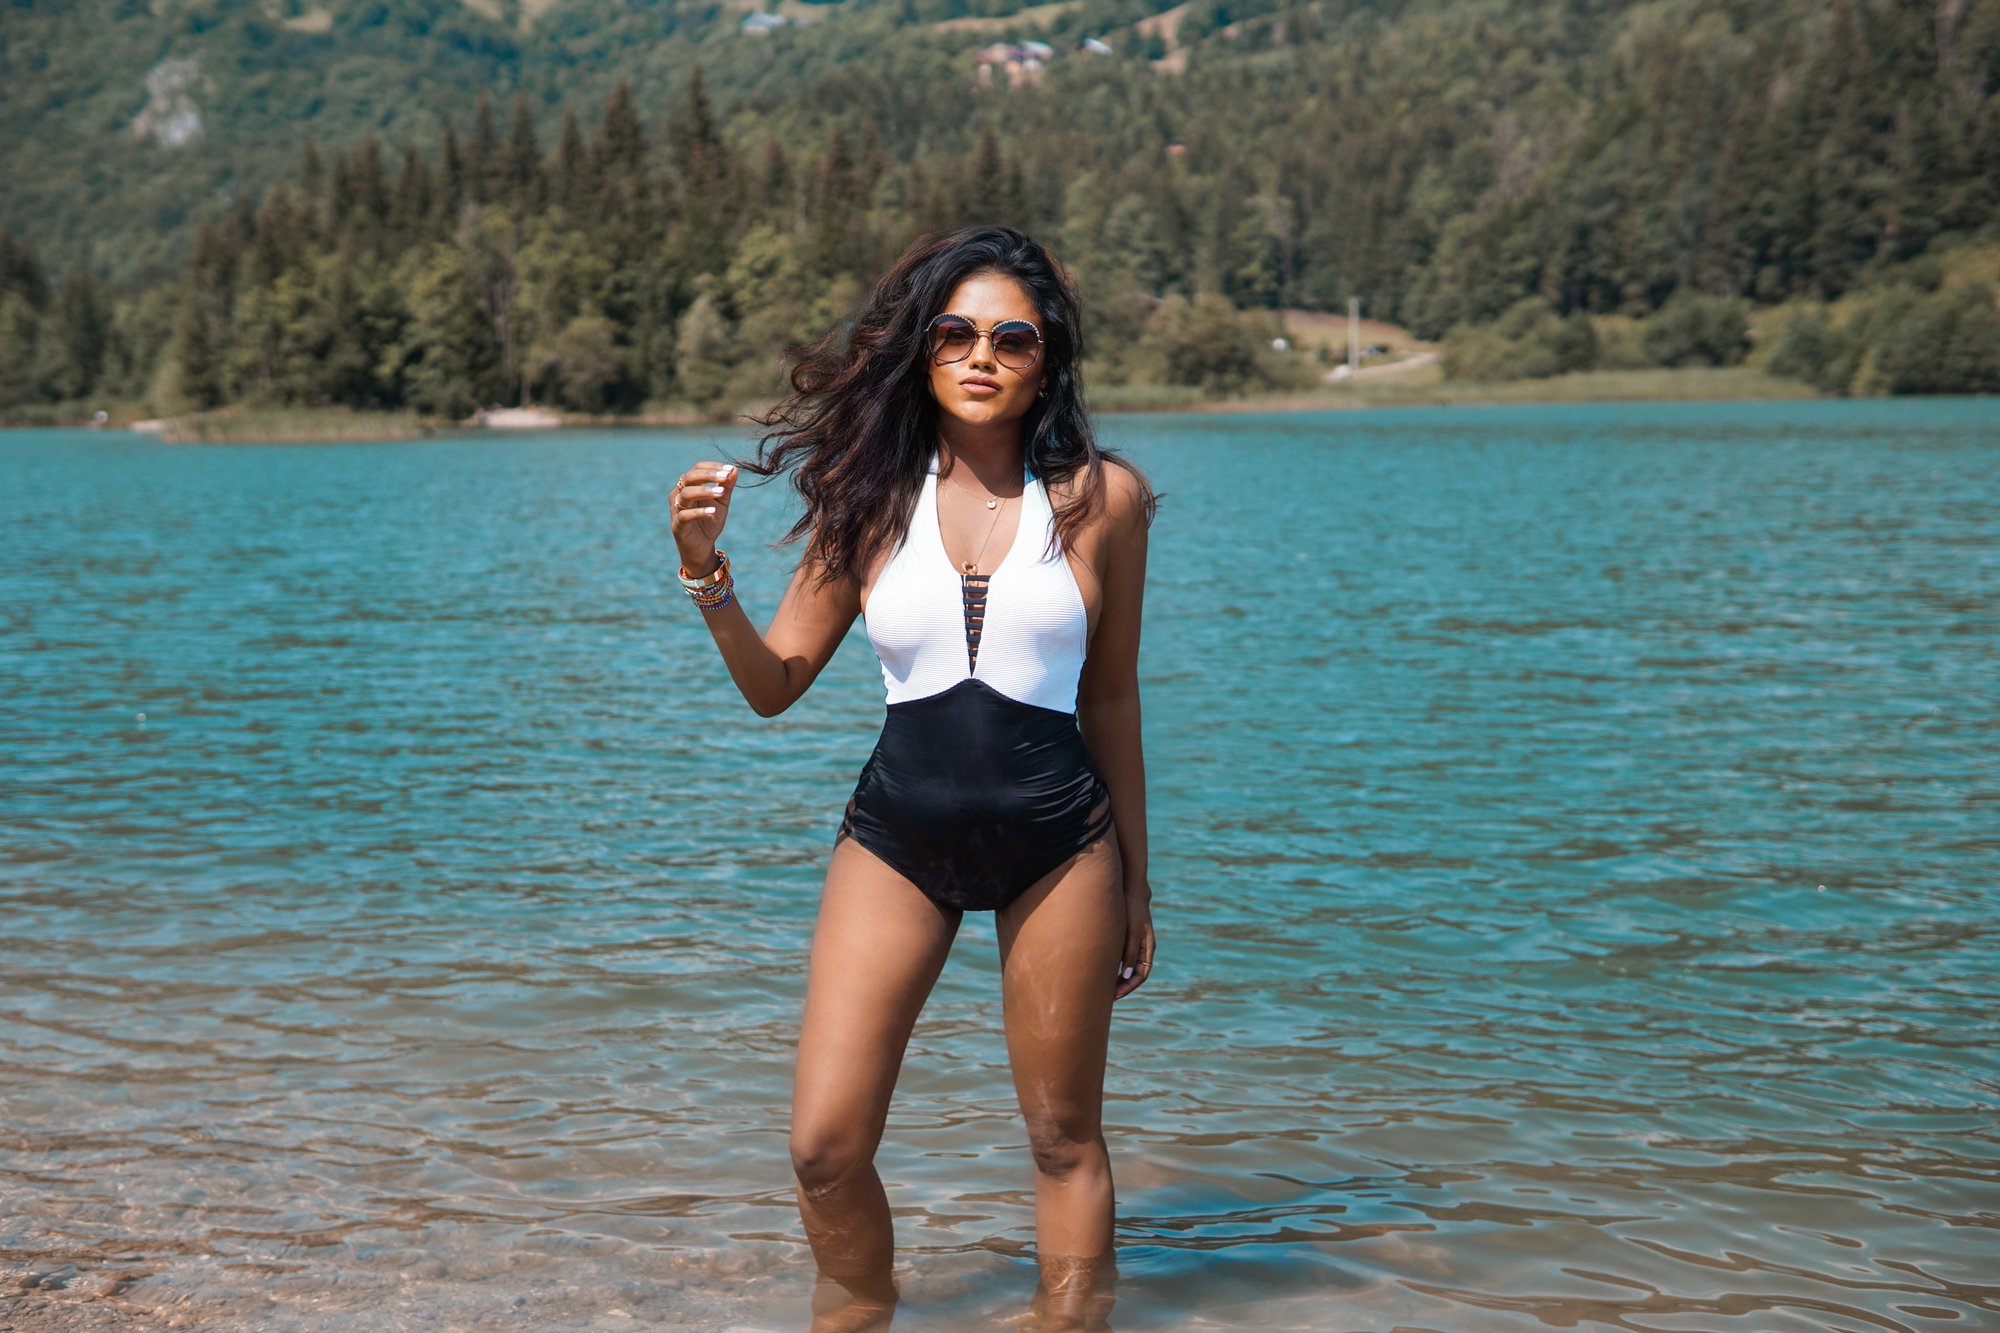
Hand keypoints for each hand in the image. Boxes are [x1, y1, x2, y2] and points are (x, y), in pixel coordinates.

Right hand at [670, 461, 738, 573]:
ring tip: (721, 493)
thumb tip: (734, 469)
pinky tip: (712, 512)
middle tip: (725, 477)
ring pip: (686, 494)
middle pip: (689, 477)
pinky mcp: (677, 525)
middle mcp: (679, 494)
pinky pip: (685, 515)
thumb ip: (726, 486)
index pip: (697, 468)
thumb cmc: (710, 520)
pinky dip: (699, 512)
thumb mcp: (722, 502)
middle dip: (708, 475)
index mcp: (689, 485)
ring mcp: (676, 509)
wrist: (703, 546)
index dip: (712, 467)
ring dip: (704, 491)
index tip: (729, 469)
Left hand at [1113, 884, 1153, 1000]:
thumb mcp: (1131, 932)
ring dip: (1119, 978)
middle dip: (1123, 986)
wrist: (1131, 891)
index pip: (1141, 976)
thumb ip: (1130, 953)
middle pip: (1135, 974)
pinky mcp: (1128, 938)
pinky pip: (1123, 958)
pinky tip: (1103, 969)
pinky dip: (1116, 967)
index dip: (1129, 987)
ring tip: (1105, 986)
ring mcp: (1136, 943)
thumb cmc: (1132, 910)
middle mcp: (1143, 948)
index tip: (1115, 995)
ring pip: (1129, 968)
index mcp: (1147, 948)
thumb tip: (1128, 975)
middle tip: (1108, 996)